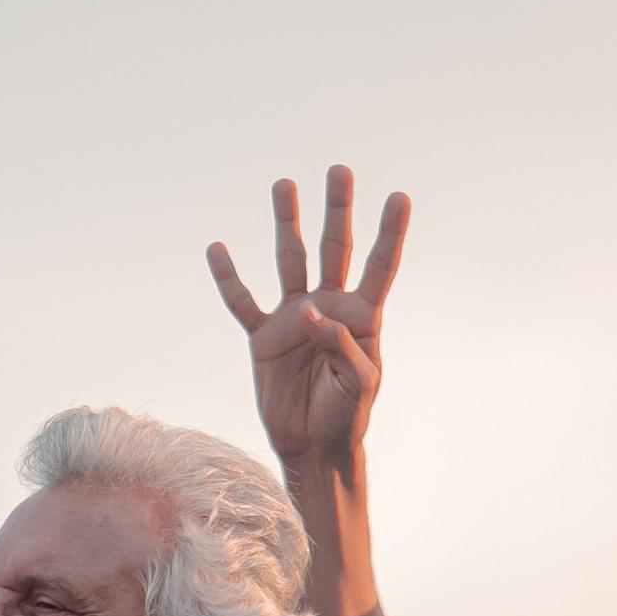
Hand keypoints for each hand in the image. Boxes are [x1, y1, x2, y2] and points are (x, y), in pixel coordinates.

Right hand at [209, 166, 409, 460]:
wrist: (313, 445)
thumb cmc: (347, 415)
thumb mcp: (358, 381)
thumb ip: (340, 343)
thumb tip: (307, 310)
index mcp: (362, 317)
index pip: (379, 266)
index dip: (390, 232)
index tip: (399, 197)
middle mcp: (328, 308)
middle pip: (334, 248)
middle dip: (337, 209)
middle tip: (339, 170)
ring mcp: (294, 319)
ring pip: (289, 260)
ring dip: (287, 223)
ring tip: (284, 185)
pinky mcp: (264, 338)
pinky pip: (242, 302)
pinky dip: (229, 277)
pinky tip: (217, 249)